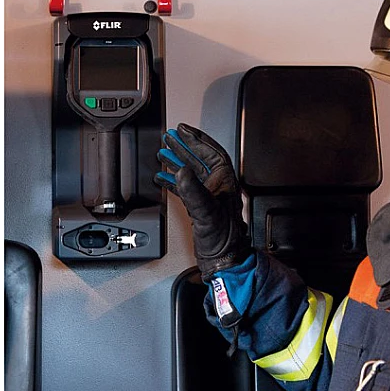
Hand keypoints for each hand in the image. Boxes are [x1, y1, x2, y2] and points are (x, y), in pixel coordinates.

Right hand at [154, 123, 251, 279]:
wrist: (223, 260)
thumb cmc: (223, 239)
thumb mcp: (206, 211)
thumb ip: (192, 190)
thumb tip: (181, 171)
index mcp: (225, 182)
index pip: (211, 152)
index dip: (195, 139)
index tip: (182, 130)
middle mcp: (219, 187)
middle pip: (201, 159)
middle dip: (185, 147)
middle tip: (170, 137)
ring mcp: (211, 197)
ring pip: (193, 172)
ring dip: (178, 162)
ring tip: (164, 153)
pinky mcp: (202, 209)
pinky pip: (187, 188)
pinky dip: (174, 181)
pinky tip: (164, 179)